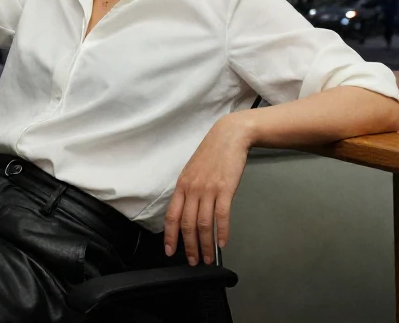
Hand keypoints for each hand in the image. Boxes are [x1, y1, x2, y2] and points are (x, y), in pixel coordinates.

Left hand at [163, 114, 252, 265]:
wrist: (228, 137)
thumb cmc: (211, 154)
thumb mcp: (192, 171)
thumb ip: (188, 190)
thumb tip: (187, 211)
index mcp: (182, 186)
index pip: (171, 216)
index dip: (169, 236)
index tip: (170, 251)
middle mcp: (192, 189)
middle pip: (187, 224)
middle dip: (189, 246)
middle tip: (192, 261)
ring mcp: (208, 190)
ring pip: (204, 224)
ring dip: (205, 244)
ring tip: (207, 258)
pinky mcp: (225, 189)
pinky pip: (221, 216)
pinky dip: (222, 232)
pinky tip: (222, 243)